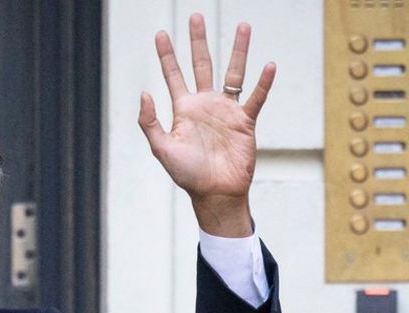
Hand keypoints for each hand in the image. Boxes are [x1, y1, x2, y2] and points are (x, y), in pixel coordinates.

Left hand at [138, 13, 276, 236]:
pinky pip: (255, 97)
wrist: (214, 193)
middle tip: (196, 16)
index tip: (160, 34)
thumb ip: (150, 122)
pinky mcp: (245, 121)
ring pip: (233, 72)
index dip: (167, 55)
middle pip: (202, 64)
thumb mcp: (162, 148)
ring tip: (243, 25)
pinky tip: (269, 65)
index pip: (173, 75)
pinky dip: (263, 82)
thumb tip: (144, 92)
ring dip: (238, 50)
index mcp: (183, 109)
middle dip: (198, 41)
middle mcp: (205, 104)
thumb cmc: (187, 174)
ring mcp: (226, 111)